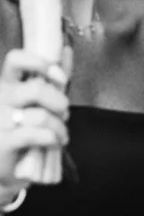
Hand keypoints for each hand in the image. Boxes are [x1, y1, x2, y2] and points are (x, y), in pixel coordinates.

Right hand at [0, 50, 69, 193]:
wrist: (5, 165)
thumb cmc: (22, 129)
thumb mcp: (36, 102)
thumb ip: (50, 77)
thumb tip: (66, 49)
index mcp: (5, 85)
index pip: (16, 59)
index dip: (41, 63)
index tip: (59, 77)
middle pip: (37, 89)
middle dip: (60, 102)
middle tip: (64, 114)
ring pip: (41, 116)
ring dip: (60, 127)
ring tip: (61, 134)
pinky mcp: (3, 142)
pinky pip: (37, 134)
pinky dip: (53, 138)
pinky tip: (54, 142)